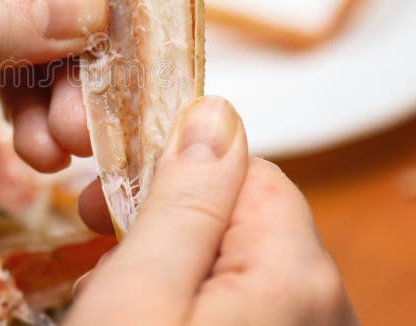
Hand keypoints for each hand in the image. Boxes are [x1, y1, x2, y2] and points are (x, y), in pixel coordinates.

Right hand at [70, 96, 357, 325]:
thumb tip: (216, 111)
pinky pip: (241, 300)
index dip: (170, 173)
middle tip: (96, 241)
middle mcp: (319, 301)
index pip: (246, 169)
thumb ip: (185, 200)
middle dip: (164, 220)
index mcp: (294, 272)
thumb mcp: (141, 291)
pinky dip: (190, 298)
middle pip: (241, 215)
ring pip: (235, 259)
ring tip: (112, 291)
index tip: (104, 196)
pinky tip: (147, 314)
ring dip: (170, 261)